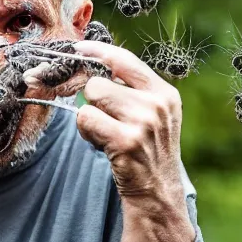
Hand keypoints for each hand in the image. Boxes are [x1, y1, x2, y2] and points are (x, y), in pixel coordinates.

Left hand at [75, 40, 195, 241]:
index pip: (124, 59)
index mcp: (164, 92)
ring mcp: (143, 122)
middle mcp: (156, 104)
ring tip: (104, 132)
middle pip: (99, 81)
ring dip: (88, 115)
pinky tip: (102, 144)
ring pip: (91, 97)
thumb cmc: (147, 150)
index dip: (97, 51)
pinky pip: (86, 118)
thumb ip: (130, 89)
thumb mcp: (151, 114)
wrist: (158, 193)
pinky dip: (86, 131)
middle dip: (91, 98)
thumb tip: (92, 63)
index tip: (78, 48)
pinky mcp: (126, 141)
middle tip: (101, 116)